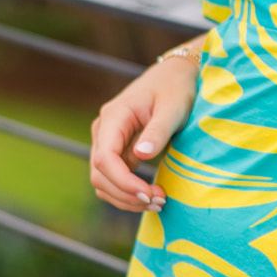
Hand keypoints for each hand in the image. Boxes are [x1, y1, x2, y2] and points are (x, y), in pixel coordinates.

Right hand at [89, 56, 198, 212]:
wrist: (175, 75)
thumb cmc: (177, 88)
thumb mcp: (174, 107)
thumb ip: (158, 130)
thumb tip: (141, 156)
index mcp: (114, 117)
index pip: (104, 158)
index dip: (123, 182)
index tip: (149, 194)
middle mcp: (104, 130)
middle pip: (100, 174)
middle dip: (127, 195)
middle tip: (160, 202)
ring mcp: (107, 141)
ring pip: (103, 181)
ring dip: (126, 198)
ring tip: (159, 202)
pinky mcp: (117, 150)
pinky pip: (114, 178)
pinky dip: (128, 192)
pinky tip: (152, 195)